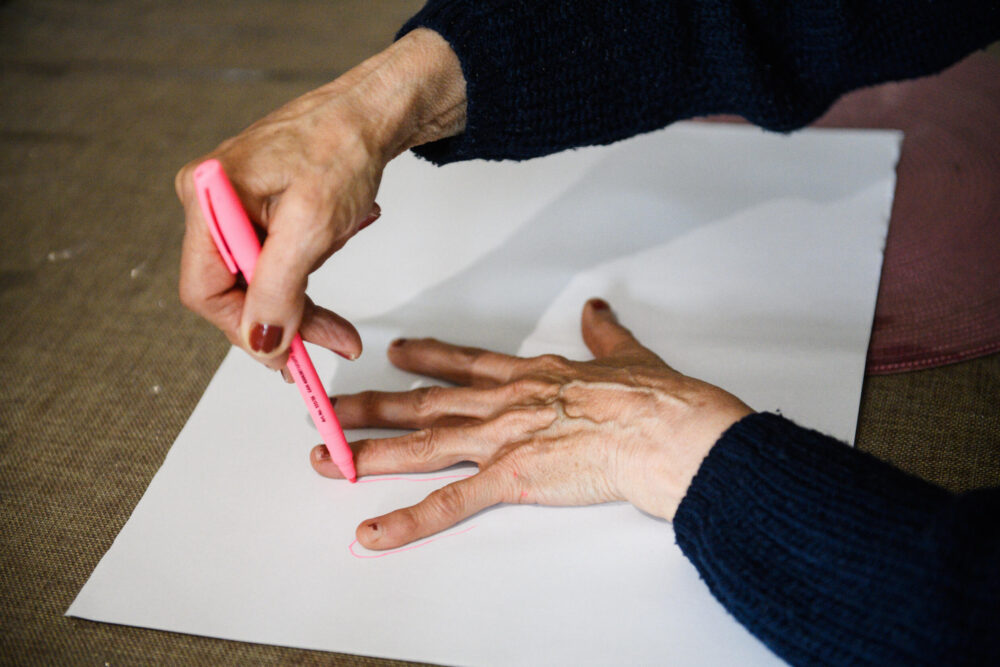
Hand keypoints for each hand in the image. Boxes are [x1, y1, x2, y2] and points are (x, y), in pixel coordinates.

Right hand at [174, 29, 466, 369]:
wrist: (373, 112)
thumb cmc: (342, 147)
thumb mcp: (313, 226)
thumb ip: (280, 288)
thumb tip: (261, 342)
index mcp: (209, 199)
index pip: (205, 291)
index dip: (246, 330)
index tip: (289, 355)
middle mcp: (210, 201)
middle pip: (234, 291)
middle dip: (287, 317)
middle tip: (335, 338)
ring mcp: (232, 205)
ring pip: (261, 280)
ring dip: (306, 288)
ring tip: (341, 249)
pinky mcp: (257, 208)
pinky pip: (277, 258)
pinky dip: (311, 263)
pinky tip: (339, 234)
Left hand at [311, 299, 752, 549]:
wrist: (670, 429)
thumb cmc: (656, 399)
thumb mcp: (627, 354)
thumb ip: (605, 334)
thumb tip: (598, 311)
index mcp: (532, 376)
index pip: (467, 366)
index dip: (428, 359)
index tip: (399, 352)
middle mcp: (506, 403)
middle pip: (427, 403)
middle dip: (375, 405)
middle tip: (333, 407)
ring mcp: (505, 438)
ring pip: (423, 443)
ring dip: (371, 451)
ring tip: (329, 457)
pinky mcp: (513, 477)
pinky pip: (451, 502)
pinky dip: (409, 519)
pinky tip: (375, 531)